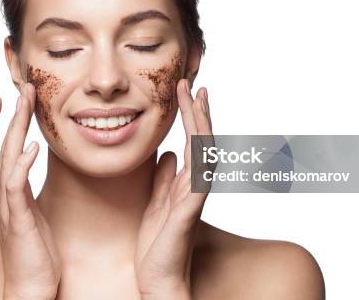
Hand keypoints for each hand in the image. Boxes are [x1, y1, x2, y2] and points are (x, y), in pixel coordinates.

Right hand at [0, 83, 60, 299]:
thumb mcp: (31, 212)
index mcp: (3, 192)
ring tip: (25, 102)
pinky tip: (31, 146)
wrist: (31, 285)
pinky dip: (20, 164)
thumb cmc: (34, 251)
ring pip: (4, 158)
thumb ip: (25, 188)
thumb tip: (31, 165)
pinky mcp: (17, 218)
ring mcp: (5, 206)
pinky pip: (16, 186)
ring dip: (15, 127)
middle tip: (21, 86)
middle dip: (8, 114)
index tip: (2, 98)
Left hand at [135, 79, 212, 299]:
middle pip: (199, 138)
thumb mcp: (156, 202)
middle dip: (196, 109)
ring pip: (202, 149)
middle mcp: (194, 184)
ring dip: (200, 121)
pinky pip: (198, 174)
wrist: (158, 277)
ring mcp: (195, 194)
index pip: (190, 140)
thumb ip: (164, 178)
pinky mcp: (190, 207)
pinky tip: (198, 134)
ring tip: (196, 95)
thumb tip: (168, 153)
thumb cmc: (158, 243)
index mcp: (185, 181)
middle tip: (191, 81)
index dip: (189, 114)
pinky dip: (200, 152)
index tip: (184, 89)